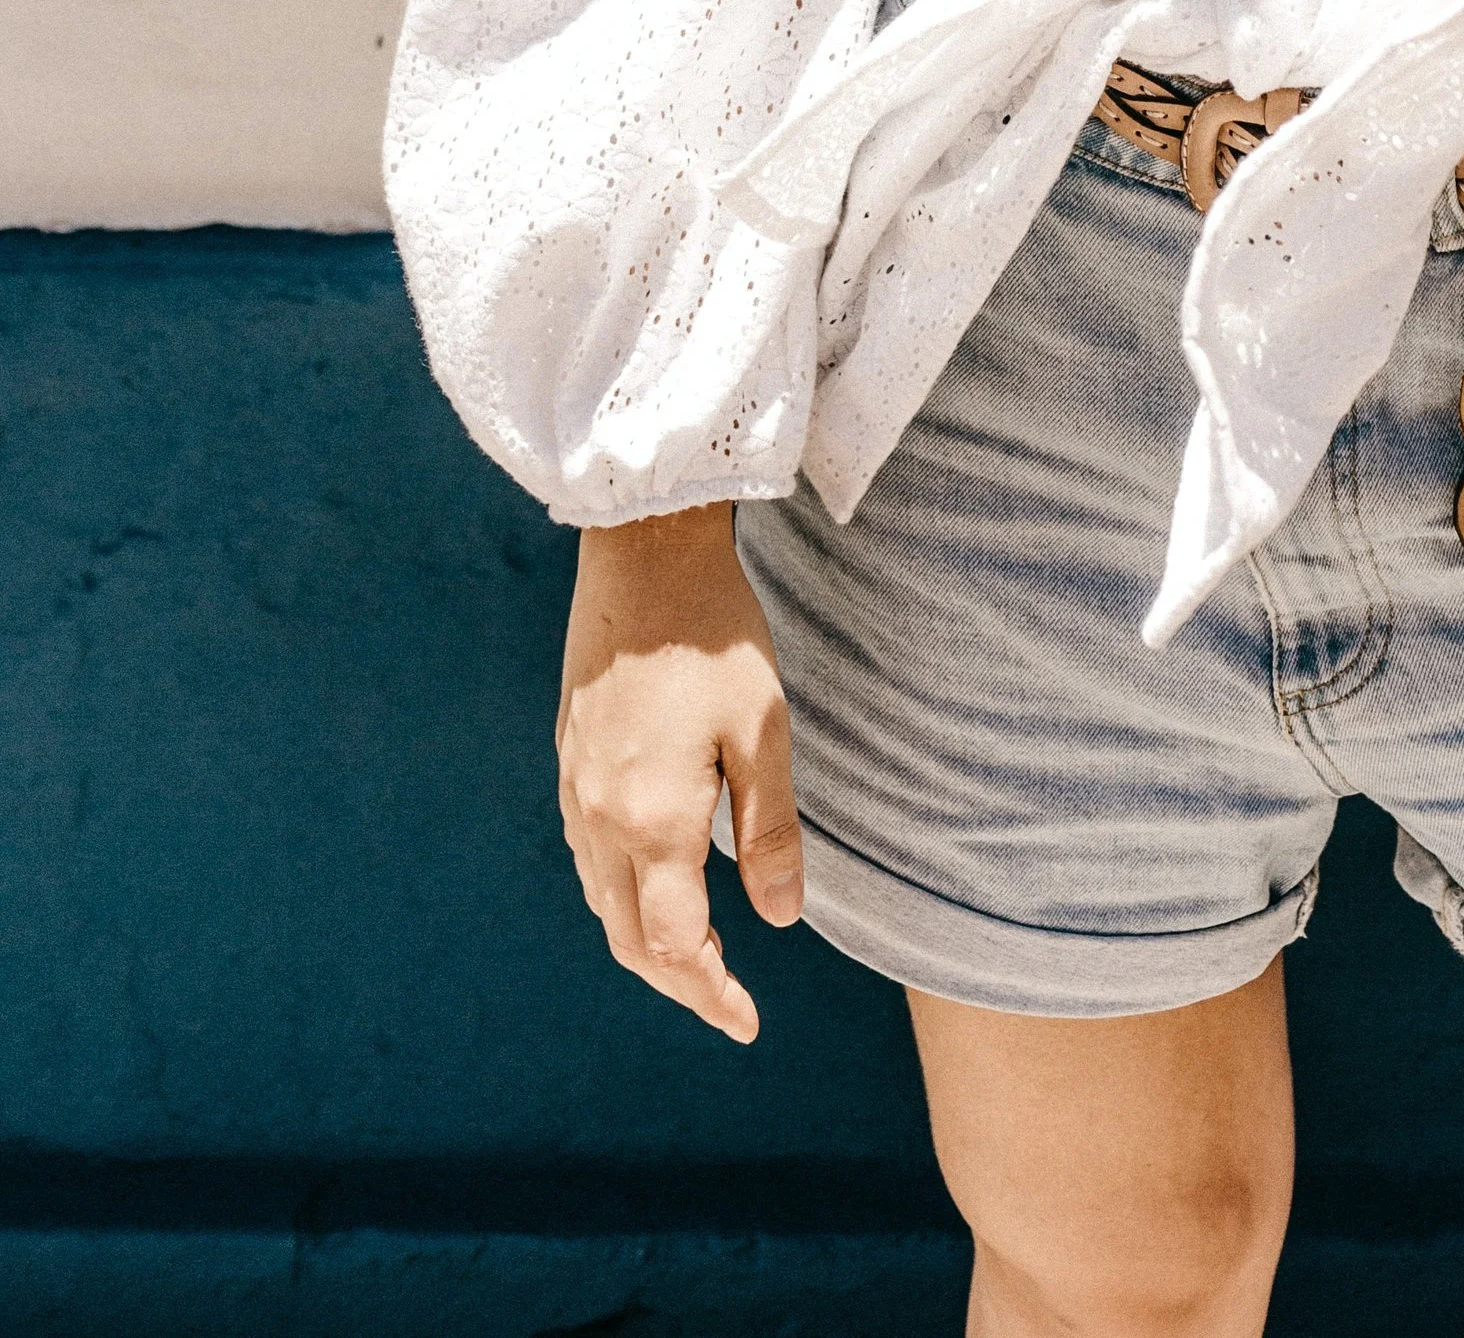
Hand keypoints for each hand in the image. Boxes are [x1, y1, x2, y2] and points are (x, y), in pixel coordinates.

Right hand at [555, 503, 802, 1042]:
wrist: (642, 553)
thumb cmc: (715, 635)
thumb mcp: (764, 730)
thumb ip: (769, 831)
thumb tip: (781, 920)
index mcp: (651, 819)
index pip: (672, 946)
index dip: (709, 992)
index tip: (746, 1022)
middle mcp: (600, 817)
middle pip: (628, 938)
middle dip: (678, 981)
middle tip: (728, 1005)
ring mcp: (576, 789)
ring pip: (602, 901)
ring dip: (646, 943)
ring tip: (700, 958)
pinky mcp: (570, 760)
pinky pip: (590, 859)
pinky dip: (623, 896)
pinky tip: (656, 886)